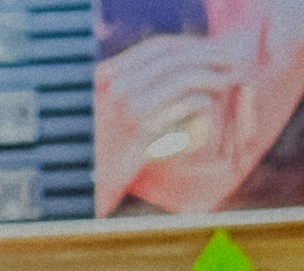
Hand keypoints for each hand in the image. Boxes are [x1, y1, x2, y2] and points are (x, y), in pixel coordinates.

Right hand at [93, 37, 249, 206]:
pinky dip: (202, 101)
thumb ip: (122, 94)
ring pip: (181, 78)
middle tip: (227, 59)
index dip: (185, 45)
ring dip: (210, 76)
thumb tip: (150, 76)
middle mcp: (116, 86)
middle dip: (204, 55)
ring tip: (228, 79)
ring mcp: (127, 107)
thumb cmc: (91, 159)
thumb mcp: (103, 118)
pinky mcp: (141, 131)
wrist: (75, 191)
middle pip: (171, 57)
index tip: (206, 48)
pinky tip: (213, 104)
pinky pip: (182, 105)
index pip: (154, 47)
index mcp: (108, 75)